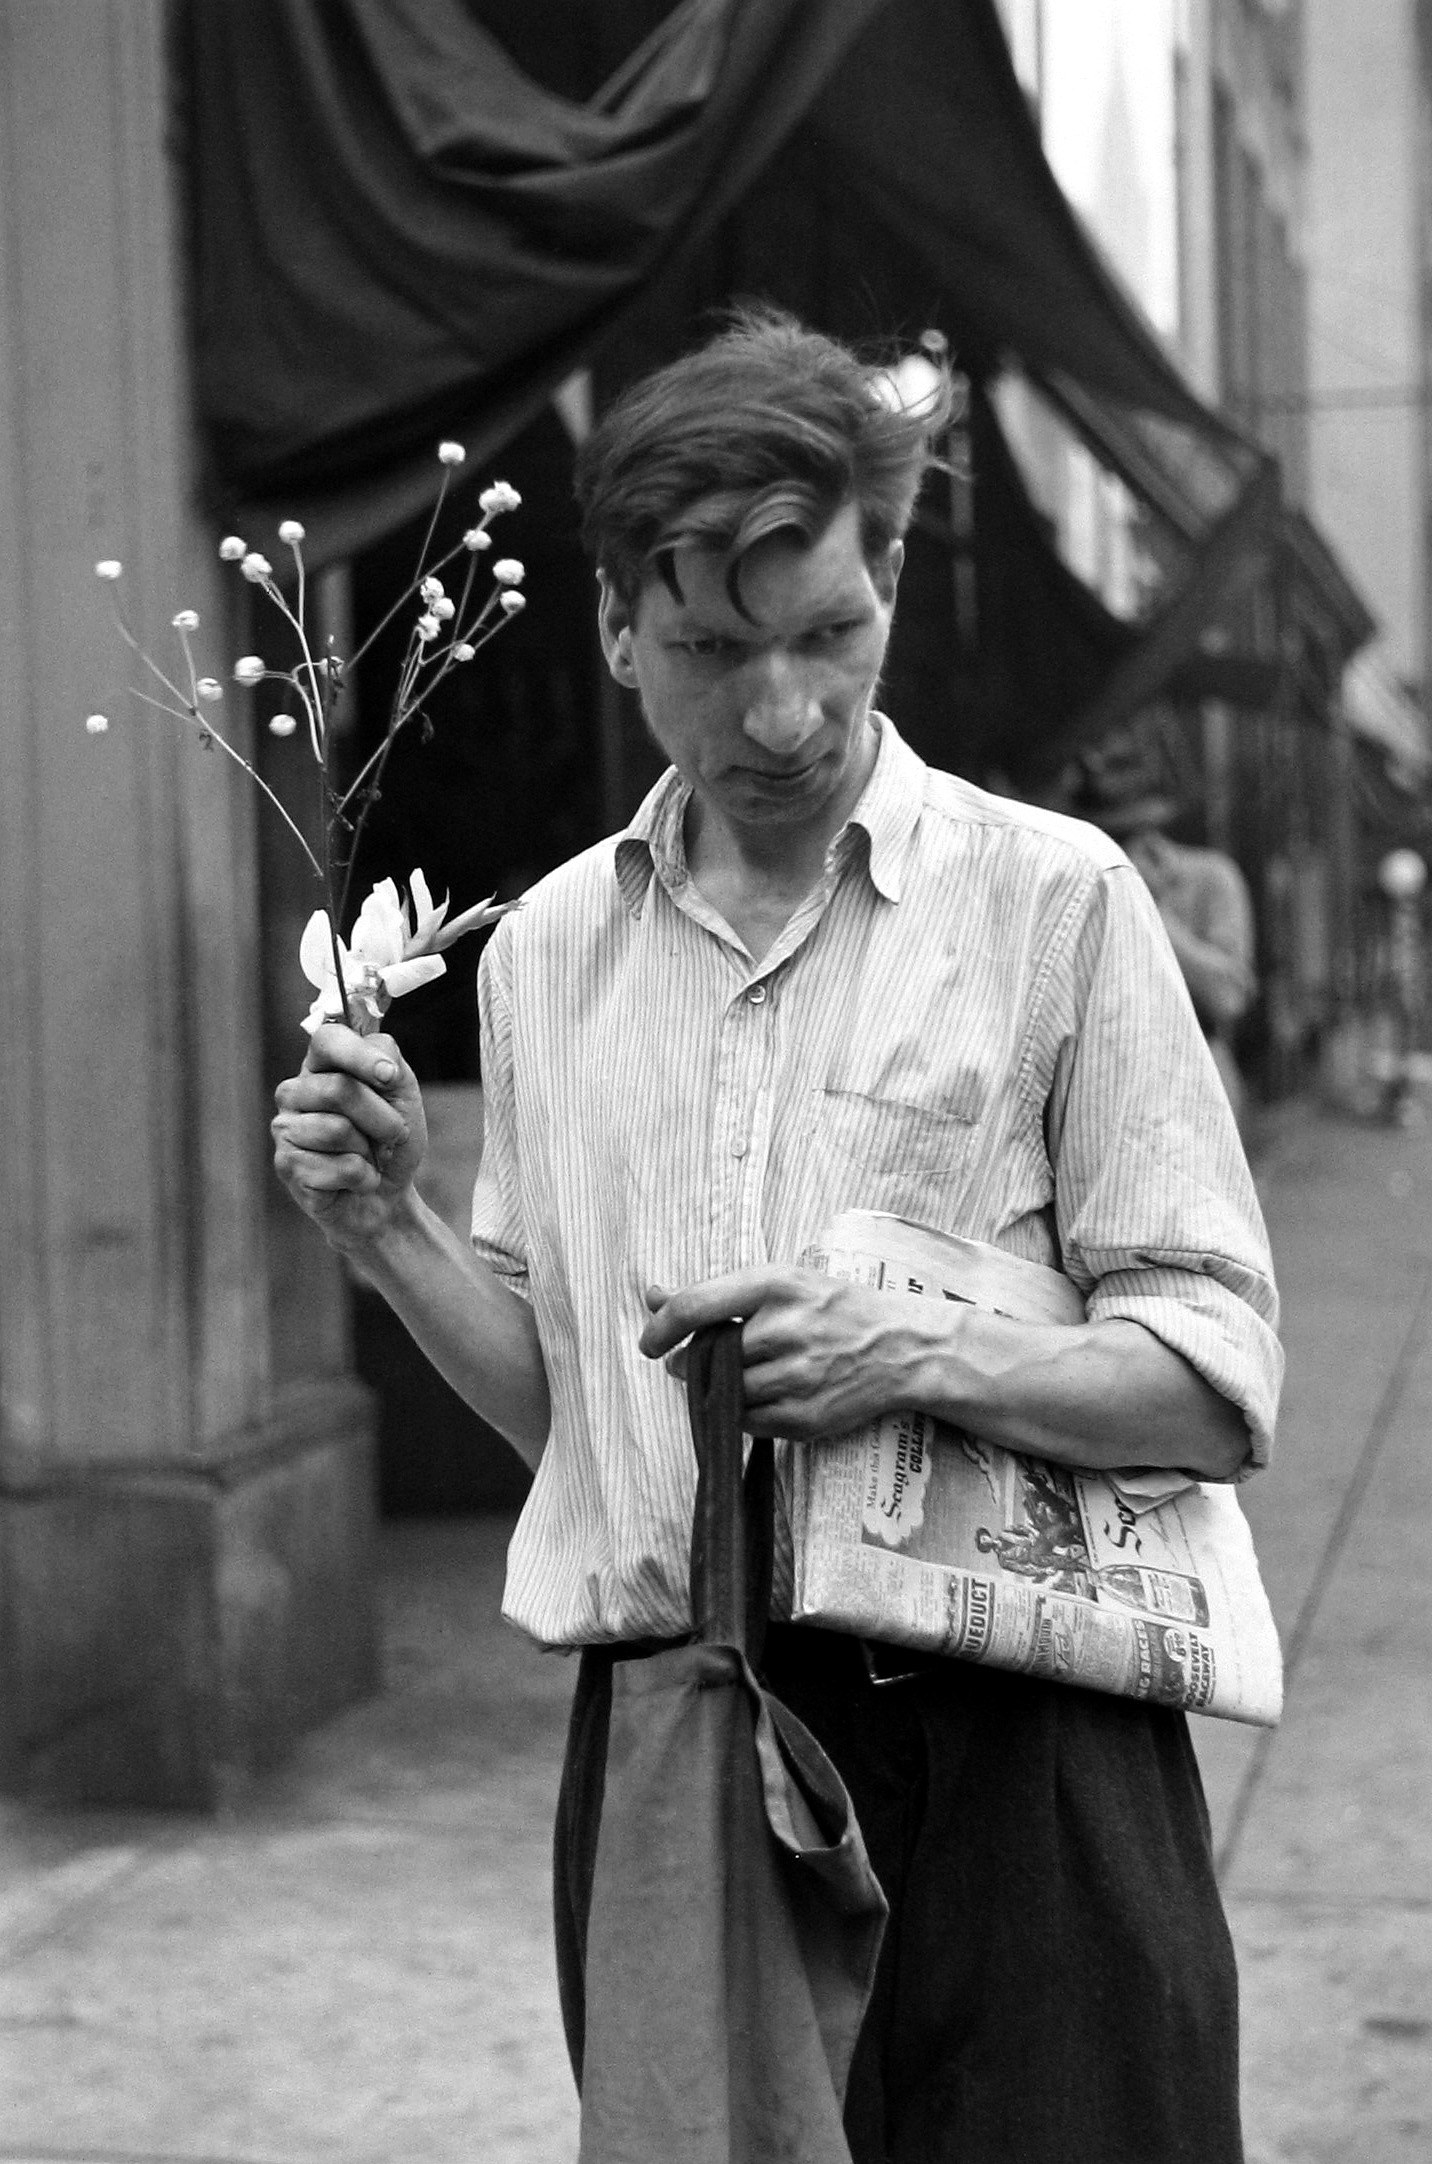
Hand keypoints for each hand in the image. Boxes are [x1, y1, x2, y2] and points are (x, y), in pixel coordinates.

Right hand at [271, 1023, 427, 1251]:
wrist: (388, 1196)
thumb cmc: (391, 1141)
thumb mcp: (403, 1095)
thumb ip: (391, 1063)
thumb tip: (382, 1064)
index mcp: (321, 1065)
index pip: (327, 1039)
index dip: (360, 1055)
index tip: (390, 1077)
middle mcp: (295, 1092)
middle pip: (339, 1089)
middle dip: (382, 1118)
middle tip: (393, 1134)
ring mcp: (285, 1128)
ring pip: (337, 1130)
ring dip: (370, 1151)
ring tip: (366, 1158)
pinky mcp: (286, 1165)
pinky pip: (339, 1167)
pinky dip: (363, 1177)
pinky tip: (353, 1181)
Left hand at [639, 1266, 936, 1439]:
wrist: (904, 1348)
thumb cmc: (833, 1308)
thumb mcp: (780, 1284)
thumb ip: (715, 1295)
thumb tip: (651, 1296)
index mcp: (777, 1284)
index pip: (695, 1305)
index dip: (660, 1327)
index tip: (649, 1343)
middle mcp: (786, 1329)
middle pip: (707, 1358)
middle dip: (695, 1363)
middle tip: (708, 1360)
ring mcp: (797, 1377)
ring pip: (725, 1394)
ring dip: (720, 1390)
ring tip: (745, 1375)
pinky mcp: (804, 1418)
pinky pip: (747, 1423)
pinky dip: (743, 1414)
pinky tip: (766, 1395)